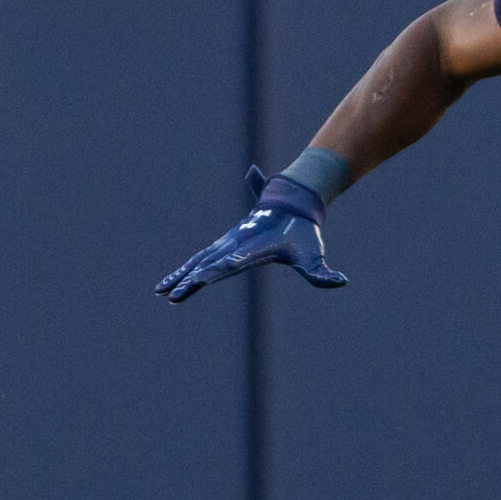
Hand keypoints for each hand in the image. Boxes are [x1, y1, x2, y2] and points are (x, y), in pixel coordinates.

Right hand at [156, 169, 348, 302]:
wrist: (293, 202)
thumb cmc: (304, 233)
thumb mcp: (313, 256)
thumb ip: (322, 272)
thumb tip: (340, 282)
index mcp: (250, 249)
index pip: (228, 263)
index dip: (212, 272)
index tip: (196, 281)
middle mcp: (233, 246)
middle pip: (206, 265)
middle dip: (189, 281)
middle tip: (171, 296)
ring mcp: (226, 245)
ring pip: (198, 262)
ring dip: (180, 276)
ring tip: (160, 292)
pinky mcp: (224, 247)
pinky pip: (200, 260)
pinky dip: (185, 270)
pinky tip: (170, 284)